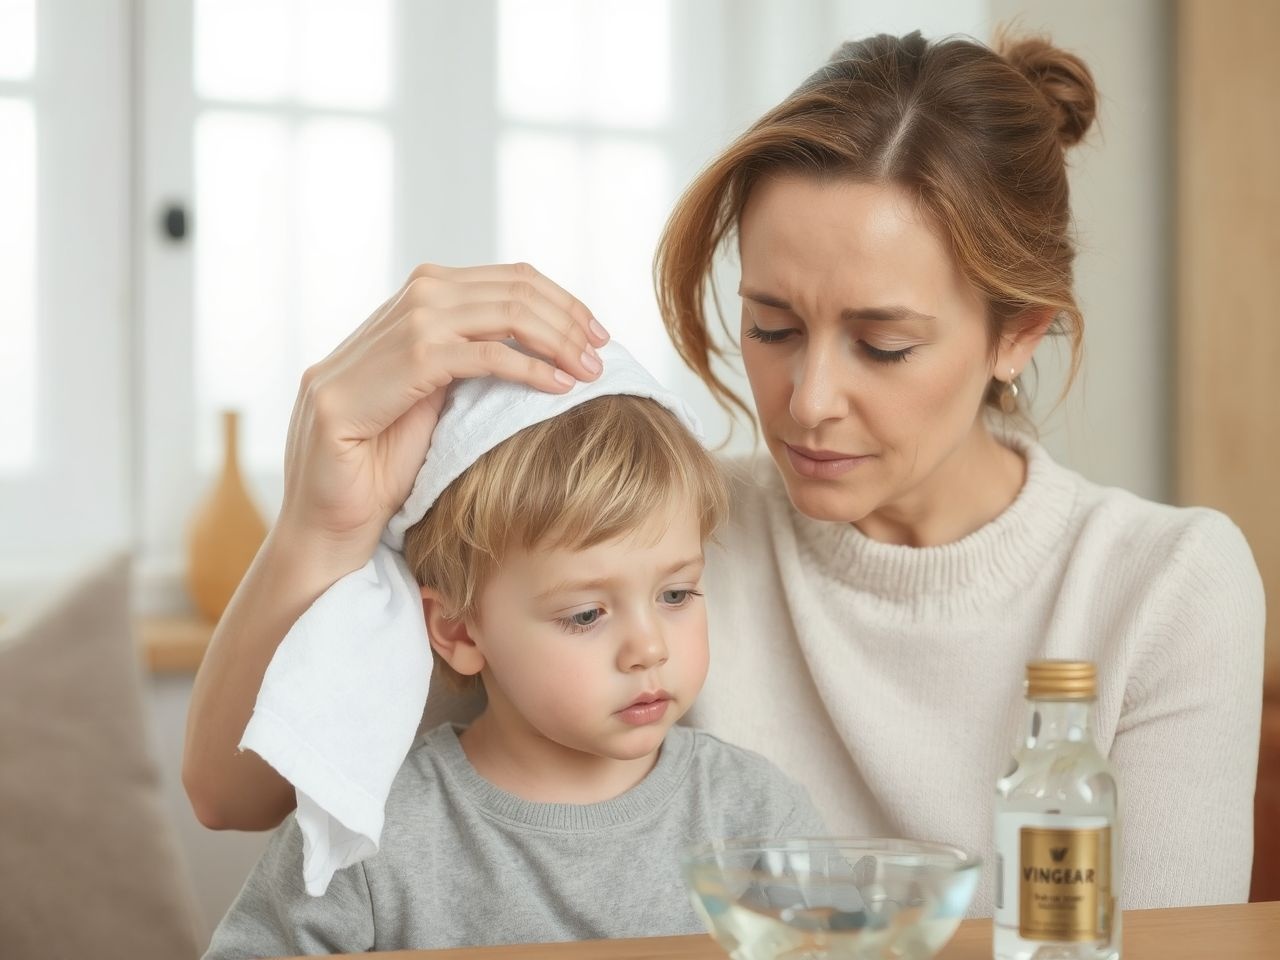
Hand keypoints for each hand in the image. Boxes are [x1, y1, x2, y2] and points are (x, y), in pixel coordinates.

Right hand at [275, 262, 606, 568]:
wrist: (327, 521)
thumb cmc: (384, 471)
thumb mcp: (436, 402)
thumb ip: (468, 361)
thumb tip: (539, 343)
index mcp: (411, 306)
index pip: (500, 279)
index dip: (556, 300)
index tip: (595, 333)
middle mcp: (399, 309)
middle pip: (504, 288)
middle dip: (564, 317)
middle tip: (602, 351)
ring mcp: (386, 338)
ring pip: (494, 314)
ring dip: (553, 340)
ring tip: (589, 370)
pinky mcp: (383, 376)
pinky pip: (474, 356)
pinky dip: (526, 366)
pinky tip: (557, 387)